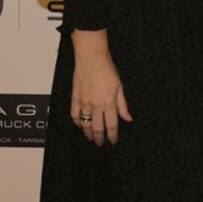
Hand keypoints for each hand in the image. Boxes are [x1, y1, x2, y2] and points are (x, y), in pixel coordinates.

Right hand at [70, 29, 132, 145]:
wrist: (91, 57)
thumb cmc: (106, 69)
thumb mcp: (119, 87)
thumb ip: (123, 105)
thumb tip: (128, 118)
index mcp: (109, 102)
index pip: (112, 125)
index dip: (112, 136)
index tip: (113, 141)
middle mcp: (96, 104)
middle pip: (98, 128)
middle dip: (100, 138)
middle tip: (100, 143)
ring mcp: (84, 102)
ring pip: (85, 124)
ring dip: (88, 133)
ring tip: (91, 138)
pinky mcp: (75, 98)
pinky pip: (74, 115)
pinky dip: (77, 122)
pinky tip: (80, 125)